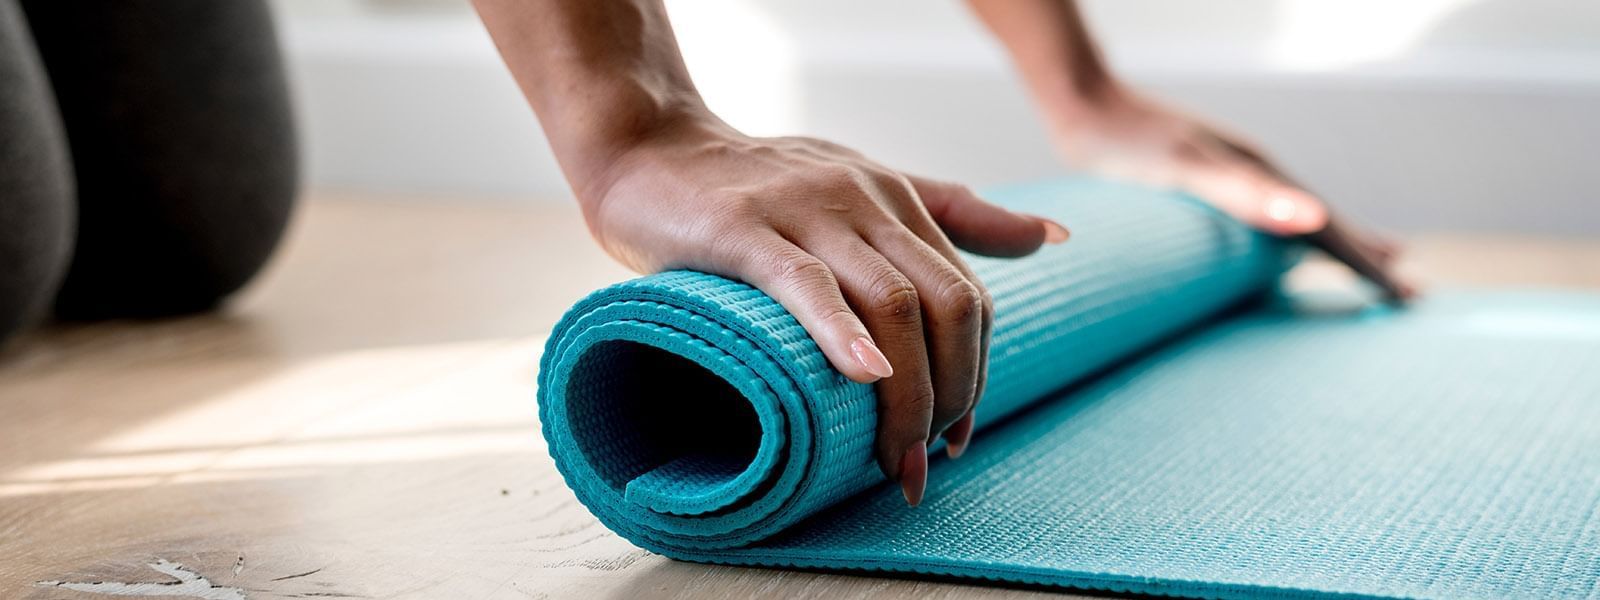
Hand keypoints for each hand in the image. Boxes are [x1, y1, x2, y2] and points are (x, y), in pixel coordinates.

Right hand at [581, 115, 1068, 504]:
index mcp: (897, 199)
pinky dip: (841, 334)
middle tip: (923, 461)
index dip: (973, 374)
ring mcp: (806, 211)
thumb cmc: (754, 181)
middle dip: (949, 394)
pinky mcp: (743, 229)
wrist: (648, 145)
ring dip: (906, 395)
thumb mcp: (865, 183)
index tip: (955, 436)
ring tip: (892, 458)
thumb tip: (1053, 237)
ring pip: (891, 304)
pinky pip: (806, 284)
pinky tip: (864, 376)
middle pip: (945, 305)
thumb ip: (953, 211)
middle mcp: (865, 199)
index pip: (966, 296)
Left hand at [1051, 88, 1414, 301]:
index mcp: (1263, 175)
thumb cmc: (1125, 142)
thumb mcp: (1187, 169)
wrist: (1080, 101)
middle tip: (1408, 293)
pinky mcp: (1201, 181)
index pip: (1330, 229)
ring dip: (1333, 243)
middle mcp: (1255, 171)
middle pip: (1324, 221)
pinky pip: (1263, 216)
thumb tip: (1315, 219)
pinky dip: (1287, 235)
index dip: (1366, 265)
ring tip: (1369, 263)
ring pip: (1298, 216)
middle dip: (1365, 258)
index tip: (1405, 297)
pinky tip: (1278, 244)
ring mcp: (1231, 174)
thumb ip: (1247, 194)